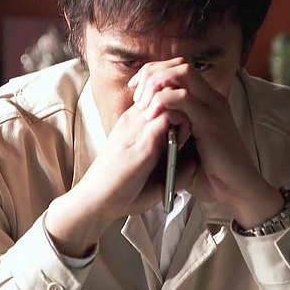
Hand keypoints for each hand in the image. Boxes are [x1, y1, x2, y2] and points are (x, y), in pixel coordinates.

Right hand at [45, 75, 188, 256]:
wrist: (94, 201)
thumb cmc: (118, 190)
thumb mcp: (143, 170)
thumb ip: (166, 164)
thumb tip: (192, 163)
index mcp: (130, 123)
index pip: (154, 94)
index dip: (174, 100)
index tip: (188, 118)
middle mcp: (132, 119)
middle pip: (160, 88)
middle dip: (182, 99)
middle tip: (195, 118)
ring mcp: (137, 128)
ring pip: (166, 98)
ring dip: (185, 110)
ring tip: (193, 129)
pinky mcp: (143, 142)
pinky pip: (168, 116)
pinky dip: (183, 123)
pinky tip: (188, 138)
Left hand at [128, 58, 282, 227]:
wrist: (236, 191)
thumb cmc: (209, 172)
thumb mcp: (184, 145)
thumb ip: (169, 128)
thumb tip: (141, 122)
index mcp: (205, 100)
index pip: (176, 67)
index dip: (152, 73)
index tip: (135, 91)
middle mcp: (211, 98)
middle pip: (178, 64)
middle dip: (151, 74)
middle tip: (136, 96)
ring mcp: (213, 107)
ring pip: (182, 73)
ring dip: (156, 84)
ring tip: (143, 105)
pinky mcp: (211, 121)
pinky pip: (183, 98)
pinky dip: (162, 102)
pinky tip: (152, 118)